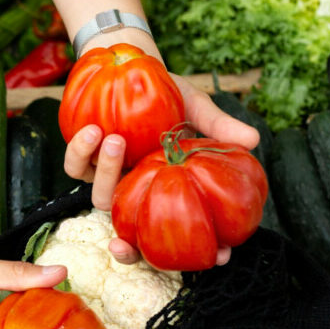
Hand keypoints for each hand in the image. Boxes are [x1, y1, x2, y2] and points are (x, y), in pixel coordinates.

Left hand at [62, 73, 260, 263]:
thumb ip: (218, 127)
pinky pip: (75, 167)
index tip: (219, 258)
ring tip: (116, 139)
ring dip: (107, 174)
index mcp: (166, 188)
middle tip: (124, 244)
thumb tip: (254, 139)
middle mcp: (137, 190)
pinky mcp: (83, 161)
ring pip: (101, 199)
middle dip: (128, 249)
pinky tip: (93, 130)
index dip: (193, 256)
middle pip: (132, 234)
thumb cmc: (169, 94)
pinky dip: (80, 151)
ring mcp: (108, 179)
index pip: (178, 234)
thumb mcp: (196, 109)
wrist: (132, 70)